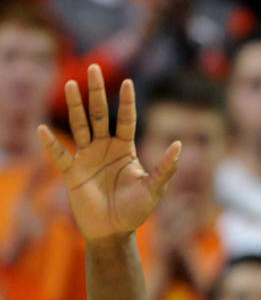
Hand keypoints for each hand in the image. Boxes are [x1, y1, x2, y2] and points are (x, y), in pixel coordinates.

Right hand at [38, 65, 179, 242]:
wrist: (114, 232)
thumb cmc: (136, 211)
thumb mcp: (154, 189)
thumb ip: (165, 168)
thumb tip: (178, 145)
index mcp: (124, 149)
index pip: (125, 119)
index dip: (126, 102)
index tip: (128, 82)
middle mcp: (104, 148)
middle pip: (100, 114)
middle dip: (97, 92)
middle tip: (94, 67)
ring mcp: (86, 158)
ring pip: (79, 126)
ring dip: (75, 106)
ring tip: (71, 84)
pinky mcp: (72, 172)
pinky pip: (59, 155)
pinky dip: (51, 144)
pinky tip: (44, 130)